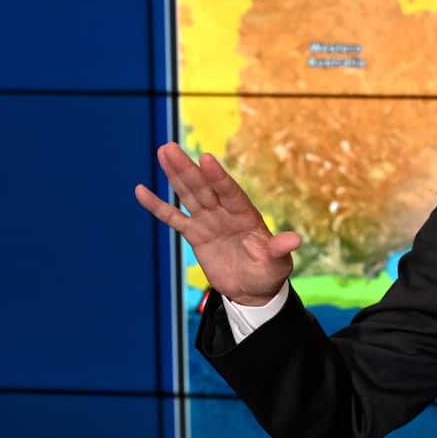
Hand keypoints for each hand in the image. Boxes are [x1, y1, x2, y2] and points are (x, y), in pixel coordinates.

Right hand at [134, 142, 299, 305]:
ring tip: (163, 152)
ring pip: (189, 194)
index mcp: (246, 215)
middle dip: (188, 168)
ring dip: (175, 175)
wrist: (253, 290)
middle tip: (170, 147)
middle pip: (204, 187)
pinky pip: (173, 218)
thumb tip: (295, 240)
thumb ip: (280, 249)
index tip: (206, 158)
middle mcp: (226, 212)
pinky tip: (141, 190)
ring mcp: (209, 221)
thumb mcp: (277, 263)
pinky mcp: (195, 234)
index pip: (230, 192)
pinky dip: (158, 205)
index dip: (218, 177)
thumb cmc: (269, 273)